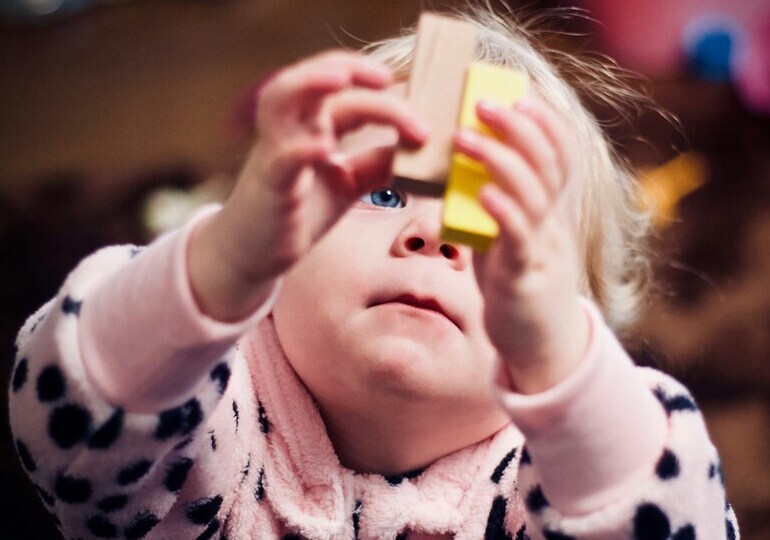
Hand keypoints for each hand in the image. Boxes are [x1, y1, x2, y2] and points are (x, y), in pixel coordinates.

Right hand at [189, 51, 426, 319]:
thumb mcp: (349, 182)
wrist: (256, 251)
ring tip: (341, 78)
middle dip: (346, 66)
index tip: (417, 106)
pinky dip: (301, 149)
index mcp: (312, 124)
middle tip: (385, 77)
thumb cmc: (302, 210)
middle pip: (310, 78)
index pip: (345, 91)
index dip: (379, 90)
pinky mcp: (270, 186)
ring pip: (279, 100)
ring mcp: (275, 153)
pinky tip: (325, 147)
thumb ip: (379, 163)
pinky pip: (280, 160)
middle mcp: (291, 129)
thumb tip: (421, 148)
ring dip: (309, 82)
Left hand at [453, 99, 588, 393]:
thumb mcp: (507, 237)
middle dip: (518, 127)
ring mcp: (541, 250)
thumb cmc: (516, 284)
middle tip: (483, 102)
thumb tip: (461, 171)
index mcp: (549, 212)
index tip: (520, 94)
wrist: (537, 344)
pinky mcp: (523, 278)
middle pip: (547, 165)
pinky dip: (502, 211)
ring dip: (499, 160)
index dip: (546, 121)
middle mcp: (552, 225)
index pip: (561, 155)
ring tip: (466, 137)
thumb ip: (494, 205)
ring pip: (533, 195)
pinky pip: (518, 239)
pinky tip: (482, 192)